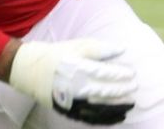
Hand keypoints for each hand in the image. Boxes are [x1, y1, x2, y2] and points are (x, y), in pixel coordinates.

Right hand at [9, 39, 136, 124]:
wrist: (29, 69)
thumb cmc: (56, 55)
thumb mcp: (76, 46)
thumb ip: (99, 48)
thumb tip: (122, 49)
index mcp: (76, 67)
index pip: (104, 73)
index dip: (120, 74)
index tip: (132, 73)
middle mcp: (74, 85)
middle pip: (103, 90)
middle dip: (122, 90)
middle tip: (134, 87)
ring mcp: (70, 100)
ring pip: (99, 107)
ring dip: (117, 107)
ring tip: (130, 104)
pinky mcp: (67, 110)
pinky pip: (90, 117)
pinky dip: (105, 118)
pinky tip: (117, 116)